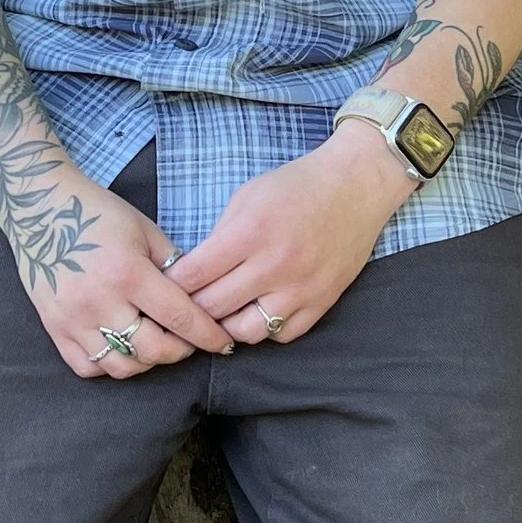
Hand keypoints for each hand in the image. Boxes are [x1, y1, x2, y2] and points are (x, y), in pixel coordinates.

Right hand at [15, 171, 239, 380]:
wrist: (40, 208)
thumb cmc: (97, 213)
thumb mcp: (144, 229)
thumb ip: (173, 264)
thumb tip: (200, 295)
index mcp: (128, 272)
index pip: (179, 317)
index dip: (207, 335)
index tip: (223, 342)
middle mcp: (100, 302)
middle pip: (153, 350)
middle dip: (180, 351)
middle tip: (189, 341)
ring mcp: (73, 319)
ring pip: (121, 366)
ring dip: (147, 361)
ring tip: (156, 344)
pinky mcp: (54, 328)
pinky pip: (88, 367)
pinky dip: (110, 365)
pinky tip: (121, 348)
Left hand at [162, 123, 413, 344]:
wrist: (355, 187)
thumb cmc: (297, 187)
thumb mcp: (246, 197)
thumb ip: (218, 237)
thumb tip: (192, 274)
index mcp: (249, 233)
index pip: (194, 276)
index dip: (172, 286)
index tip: (166, 287)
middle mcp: (274, 265)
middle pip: (214, 308)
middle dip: (193, 309)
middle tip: (187, 305)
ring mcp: (300, 288)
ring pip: (246, 332)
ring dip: (228, 326)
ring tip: (223, 313)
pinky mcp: (322, 302)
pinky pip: (282, 335)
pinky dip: (265, 329)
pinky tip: (258, 312)